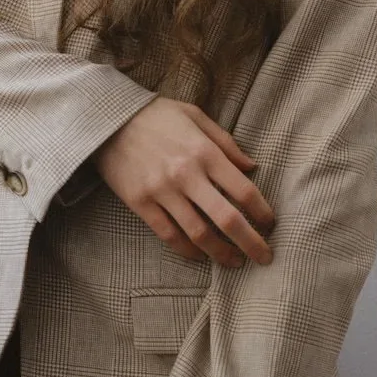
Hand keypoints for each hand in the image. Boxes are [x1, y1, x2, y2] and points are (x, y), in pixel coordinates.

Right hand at [93, 97, 274, 268]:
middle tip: (264, 258)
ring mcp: (162, 191)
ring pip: (198, 234)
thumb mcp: (195, 116)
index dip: (262, 212)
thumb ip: (225, 142)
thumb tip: (252, 167)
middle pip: (227, 219)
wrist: (106, 118)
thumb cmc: (156, 115)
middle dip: (251, 243)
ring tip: (234, 262)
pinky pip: (169, 235)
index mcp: (204, 151)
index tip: (270, 224)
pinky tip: (200, 255)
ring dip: (221, 253)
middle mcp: (186, 174)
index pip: (243, 190)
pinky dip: (188, 250)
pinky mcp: (140, 203)